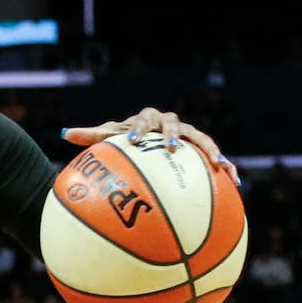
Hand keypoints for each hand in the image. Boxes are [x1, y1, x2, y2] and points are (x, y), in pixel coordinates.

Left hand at [63, 107, 238, 185]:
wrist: (152, 136)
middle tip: (172, 148)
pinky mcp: (202, 150)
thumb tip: (66, 133)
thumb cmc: (127, 139)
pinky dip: (226, 168)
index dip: (139, 129)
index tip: (133, 141)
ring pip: (202, 139)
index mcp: (147, 119)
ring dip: (209, 150)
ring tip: (218, 163)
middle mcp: (170, 124)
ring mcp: (189, 135)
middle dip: (175, 135)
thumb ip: (92, 136)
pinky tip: (235, 183)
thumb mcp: (111, 138)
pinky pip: (216, 158)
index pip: (142, 120)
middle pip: (176, 125)